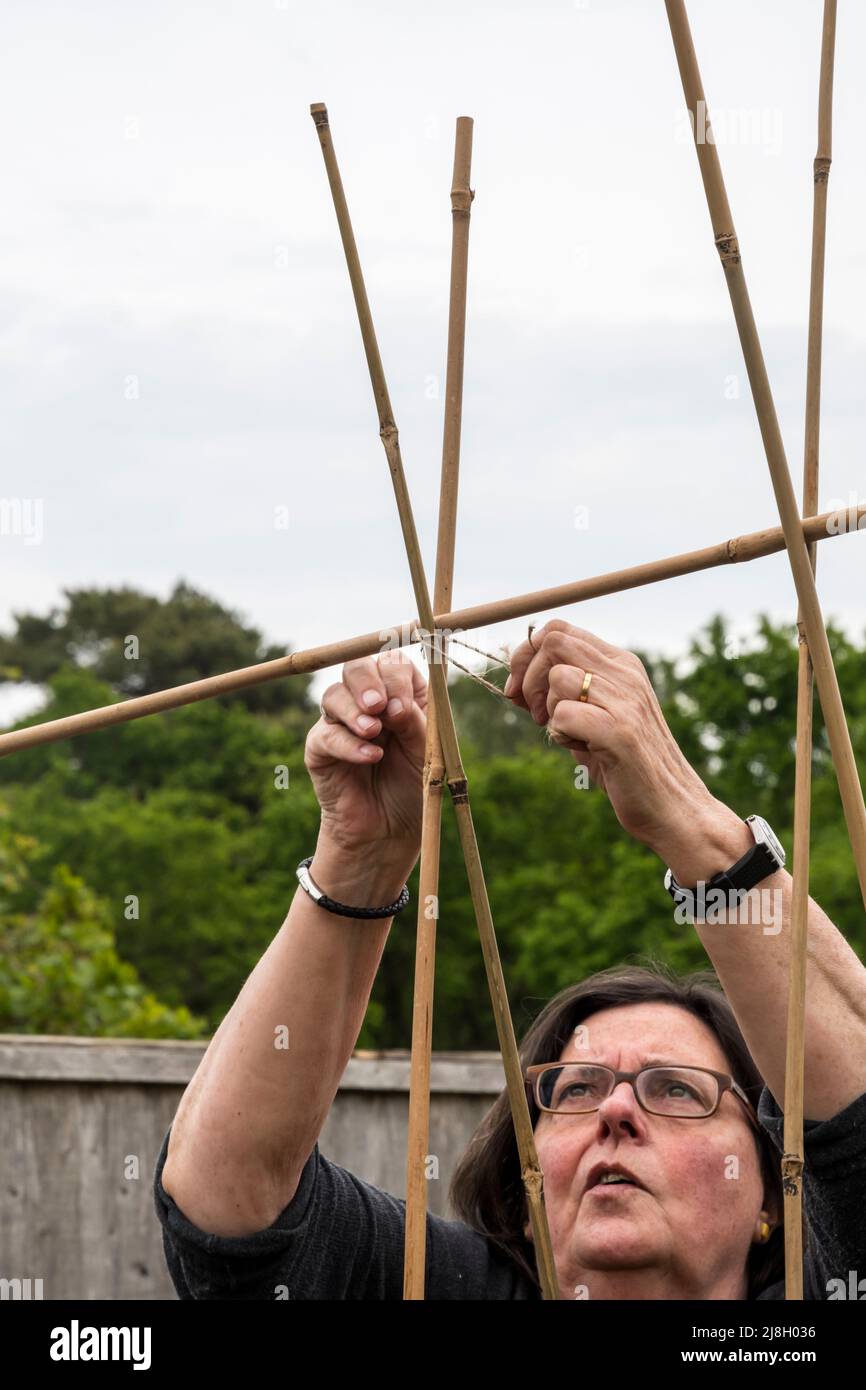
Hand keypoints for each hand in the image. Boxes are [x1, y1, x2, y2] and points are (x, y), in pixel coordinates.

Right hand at [304, 648, 427, 857]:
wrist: (391, 829)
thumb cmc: (413, 784)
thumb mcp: (426, 750)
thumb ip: (414, 722)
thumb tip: (393, 704)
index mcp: (399, 692)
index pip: (391, 662)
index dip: (395, 676)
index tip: (404, 705)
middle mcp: (367, 701)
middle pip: (356, 666)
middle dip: (367, 681)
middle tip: (379, 705)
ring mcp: (341, 721)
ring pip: (334, 694)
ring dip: (354, 710)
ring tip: (373, 732)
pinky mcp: (321, 747)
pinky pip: (326, 734)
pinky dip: (348, 744)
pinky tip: (370, 757)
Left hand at [504, 619, 716, 852]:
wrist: (670, 806)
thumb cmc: (624, 764)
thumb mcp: (591, 719)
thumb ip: (560, 695)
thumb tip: (513, 682)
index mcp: (620, 664)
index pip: (558, 629)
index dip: (527, 655)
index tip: (518, 690)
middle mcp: (625, 674)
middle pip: (553, 643)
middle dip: (529, 678)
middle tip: (537, 715)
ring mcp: (626, 700)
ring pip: (558, 679)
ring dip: (550, 712)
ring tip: (571, 736)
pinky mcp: (621, 731)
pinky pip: (564, 715)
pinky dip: (560, 736)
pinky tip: (581, 750)